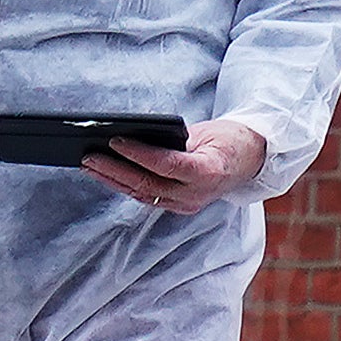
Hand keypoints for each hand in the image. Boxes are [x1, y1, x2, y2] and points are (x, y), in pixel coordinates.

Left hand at [91, 119, 268, 215]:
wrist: (252, 158)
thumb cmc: (229, 139)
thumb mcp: (207, 133)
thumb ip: (175, 141)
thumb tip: (134, 141)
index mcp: (209, 172)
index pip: (166, 164)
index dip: (138, 154)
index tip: (114, 141)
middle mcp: (196, 194)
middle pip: (147, 184)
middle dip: (114, 170)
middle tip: (88, 156)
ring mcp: (187, 204)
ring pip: (142, 194)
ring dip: (112, 180)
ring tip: (89, 165)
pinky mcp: (179, 207)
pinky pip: (147, 197)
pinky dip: (125, 186)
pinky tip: (106, 175)